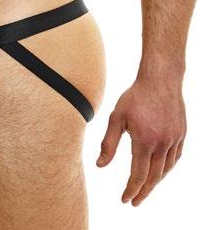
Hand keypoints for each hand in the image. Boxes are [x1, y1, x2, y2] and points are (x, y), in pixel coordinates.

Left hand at [96, 78, 185, 205]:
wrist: (160, 79)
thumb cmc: (135, 96)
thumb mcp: (117, 117)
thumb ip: (108, 143)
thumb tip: (100, 165)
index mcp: (144, 140)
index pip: (138, 175)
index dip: (131, 190)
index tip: (125, 200)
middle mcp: (162, 143)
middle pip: (154, 177)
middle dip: (143, 192)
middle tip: (135, 202)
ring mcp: (174, 139)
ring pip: (166, 169)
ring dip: (155, 182)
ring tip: (145, 188)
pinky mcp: (181, 134)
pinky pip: (175, 158)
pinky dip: (167, 168)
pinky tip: (159, 170)